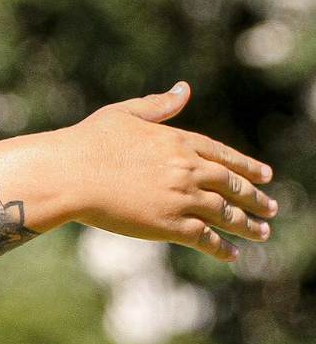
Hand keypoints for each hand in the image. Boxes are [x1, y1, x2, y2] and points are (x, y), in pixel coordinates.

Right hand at [63, 82, 275, 259]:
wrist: (71, 174)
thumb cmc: (89, 142)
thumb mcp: (124, 114)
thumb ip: (158, 105)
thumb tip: (184, 89)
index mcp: (178, 141)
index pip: (223, 155)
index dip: (246, 166)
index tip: (265, 175)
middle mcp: (188, 170)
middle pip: (232, 186)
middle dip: (254, 198)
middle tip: (272, 208)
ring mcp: (182, 199)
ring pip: (226, 214)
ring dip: (248, 225)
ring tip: (262, 233)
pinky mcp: (170, 225)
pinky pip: (206, 238)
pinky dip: (222, 247)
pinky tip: (233, 254)